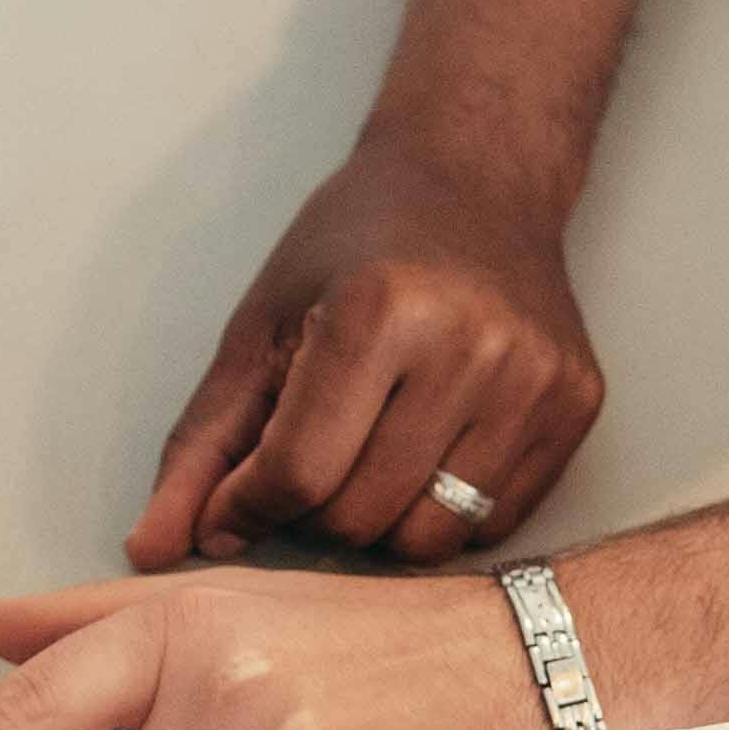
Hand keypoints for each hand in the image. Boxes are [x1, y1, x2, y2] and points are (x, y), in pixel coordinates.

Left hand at [128, 144, 601, 571]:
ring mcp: (533, 379)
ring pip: (429, 537)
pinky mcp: (578, 405)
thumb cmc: (353, 247)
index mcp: (378, 311)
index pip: (298, 474)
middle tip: (311, 460)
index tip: (236, 501)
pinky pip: (494, 523)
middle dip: (314, 512)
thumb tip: (151, 549)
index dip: (249, 507)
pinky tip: (429, 451)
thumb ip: (203, 446)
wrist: (475, 180)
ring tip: (368, 459)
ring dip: (380, 524)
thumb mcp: (260, 327)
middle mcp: (469, 345)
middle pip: (361, 516)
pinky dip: (445, 512)